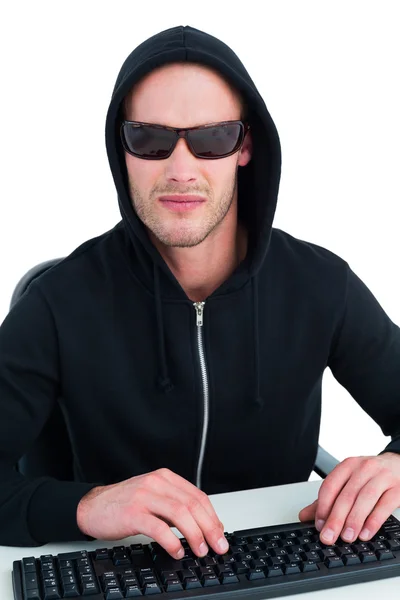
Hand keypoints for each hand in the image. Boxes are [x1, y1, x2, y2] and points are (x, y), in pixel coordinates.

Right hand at [76, 468, 227, 559]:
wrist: (92, 506)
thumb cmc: (124, 504)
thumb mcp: (153, 497)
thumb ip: (175, 505)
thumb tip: (205, 525)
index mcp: (165, 478)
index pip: (198, 496)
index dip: (213, 517)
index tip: (221, 534)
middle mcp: (156, 483)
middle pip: (192, 504)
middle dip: (209, 528)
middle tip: (217, 546)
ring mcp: (144, 496)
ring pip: (180, 514)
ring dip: (195, 535)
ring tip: (200, 550)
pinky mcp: (133, 513)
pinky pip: (159, 528)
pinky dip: (172, 542)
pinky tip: (177, 551)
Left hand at [298, 453, 399, 544]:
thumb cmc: (372, 476)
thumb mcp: (350, 481)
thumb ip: (328, 499)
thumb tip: (305, 516)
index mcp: (348, 466)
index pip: (330, 485)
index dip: (322, 506)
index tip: (318, 525)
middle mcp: (363, 468)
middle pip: (346, 495)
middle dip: (335, 518)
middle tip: (328, 537)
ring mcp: (382, 477)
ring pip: (364, 499)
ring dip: (354, 520)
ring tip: (346, 537)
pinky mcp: (397, 488)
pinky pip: (384, 505)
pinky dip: (374, 521)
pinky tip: (366, 534)